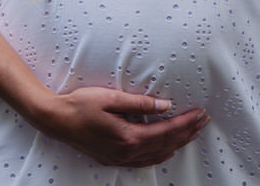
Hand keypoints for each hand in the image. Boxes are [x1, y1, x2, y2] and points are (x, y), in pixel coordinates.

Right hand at [33, 86, 208, 167]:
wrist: (56, 120)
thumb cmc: (80, 105)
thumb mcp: (110, 98)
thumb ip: (139, 103)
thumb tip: (164, 106)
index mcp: (129, 136)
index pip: (166, 130)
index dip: (186, 122)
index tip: (200, 114)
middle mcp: (127, 151)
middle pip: (166, 144)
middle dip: (188, 132)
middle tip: (203, 121)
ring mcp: (120, 158)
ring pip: (158, 155)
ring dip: (177, 143)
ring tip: (191, 133)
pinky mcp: (114, 159)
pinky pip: (144, 161)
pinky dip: (160, 154)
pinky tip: (167, 149)